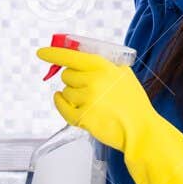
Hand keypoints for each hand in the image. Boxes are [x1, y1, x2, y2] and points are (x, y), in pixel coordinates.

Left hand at [36, 45, 153, 152]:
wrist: (140, 130)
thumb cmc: (134, 105)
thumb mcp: (125, 76)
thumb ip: (106, 66)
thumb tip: (83, 59)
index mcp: (104, 68)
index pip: (72, 56)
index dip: (53, 53)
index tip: (42, 52)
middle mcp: (94, 81)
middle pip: (67, 74)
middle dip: (73, 80)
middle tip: (86, 88)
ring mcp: (87, 100)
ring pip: (65, 91)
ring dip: (73, 95)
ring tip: (91, 102)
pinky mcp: (82, 117)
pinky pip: (61, 106)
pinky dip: (61, 103)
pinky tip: (63, 101)